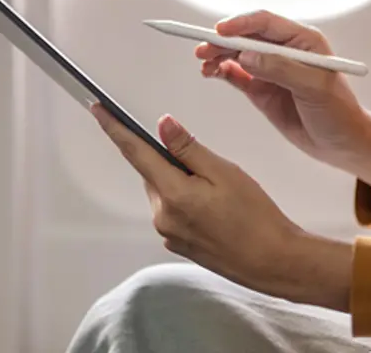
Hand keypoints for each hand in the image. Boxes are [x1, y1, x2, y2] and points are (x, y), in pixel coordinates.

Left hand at [90, 103, 352, 309]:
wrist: (272, 262)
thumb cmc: (256, 216)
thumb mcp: (224, 172)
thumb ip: (188, 148)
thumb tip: (162, 125)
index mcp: (173, 195)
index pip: (136, 153)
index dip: (115, 128)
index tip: (98, 109)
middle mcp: (163, 217)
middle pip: (153, 173)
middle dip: (171, 161)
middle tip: (209, 166)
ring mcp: (169, 234)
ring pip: (165, 192)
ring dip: (181, 182)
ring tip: (220, 193)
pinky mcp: (178, 244)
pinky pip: (174, 211)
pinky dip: (188, 201)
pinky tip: (217, 209)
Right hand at [196, 10, 370, 191]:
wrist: (344, 144)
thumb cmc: (339, 112)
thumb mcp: (313, 88)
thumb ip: (280, 69)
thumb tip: (247, 56)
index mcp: (302, 41)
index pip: (265, 23)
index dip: (241, 24)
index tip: (220, 31)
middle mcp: (285, 51)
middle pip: (247, 37)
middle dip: (223, 41)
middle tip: (203, 50)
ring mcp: (271, 70)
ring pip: (238, 55)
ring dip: (219, 56)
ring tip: (204, 65)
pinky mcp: (263, 89)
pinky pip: (238, 75)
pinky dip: (222, 72)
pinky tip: (211, 73)